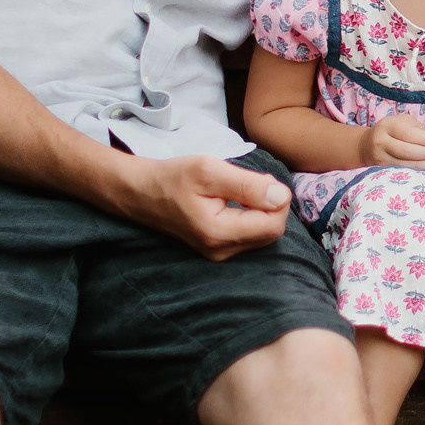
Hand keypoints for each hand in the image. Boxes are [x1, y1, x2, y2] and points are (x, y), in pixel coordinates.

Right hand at [119, 154, 291, 261]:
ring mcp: (219, 254)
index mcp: (219, 233)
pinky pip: (251, 235)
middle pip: (272, 231)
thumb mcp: (210, 170)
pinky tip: (235, 201)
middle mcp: (221, 251)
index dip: (277, 199)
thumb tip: (282, 197)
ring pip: (263, 234)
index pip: (274, 224)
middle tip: (249, 182)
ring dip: (262, 209)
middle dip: (271, 204)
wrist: (143, 192)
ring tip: (239, 190)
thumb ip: (248, 185)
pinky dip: (252, 216)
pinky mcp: (218, 250)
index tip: (259, 180)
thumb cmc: (174, 178)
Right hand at [364, 113, 424, 167]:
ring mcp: (382, 157)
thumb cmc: (391, 130)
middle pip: (409, 151)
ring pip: (409, 164)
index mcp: (388, 126)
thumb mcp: (403, 122)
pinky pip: (407, 171)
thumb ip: (420, 128)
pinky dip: (423, 169)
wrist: (366, 145)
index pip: (410, 134)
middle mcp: (381, 142)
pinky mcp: (384, 170)